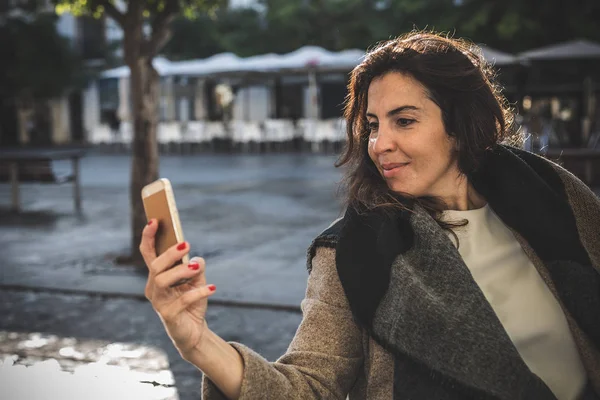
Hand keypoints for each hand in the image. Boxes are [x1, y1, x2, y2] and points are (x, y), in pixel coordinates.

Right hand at [139, 219, 215, 357]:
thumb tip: (196, 259)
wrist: (194, 331)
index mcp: (157, 276)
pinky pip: (182, 301)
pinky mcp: (169, 316)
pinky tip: (213, 288)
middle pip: (155, 266)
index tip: (155, 220)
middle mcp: (153, 288)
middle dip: (169, 254)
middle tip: (187, 244)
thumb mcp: (197, 280)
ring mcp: (159, 303)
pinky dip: (198, 292)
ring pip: (163, 281)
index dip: (149, 237)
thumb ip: (196, 266)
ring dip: (181, 271)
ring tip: (198, 267)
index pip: (148, 253)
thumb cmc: (192, 302)